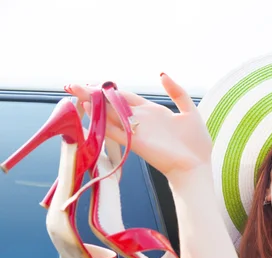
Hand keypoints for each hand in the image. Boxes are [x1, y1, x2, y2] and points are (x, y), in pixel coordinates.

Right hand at [66, 73, 211, 177]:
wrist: (197, 166)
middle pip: (112, 103)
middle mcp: (140, 120)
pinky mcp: (136, 143)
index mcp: (152, 111)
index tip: (92, 83)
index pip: (124, 96)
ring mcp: (137, 131)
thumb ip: (177, 92)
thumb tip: (161, 74)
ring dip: (92, 103)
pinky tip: (89, 109)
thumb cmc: (196, 143)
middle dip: (93, 94)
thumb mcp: (190, 111)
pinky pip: (114, 130)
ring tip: (75, 91)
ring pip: (109, 114)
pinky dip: (101, 121)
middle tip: (72, 85)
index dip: (109, 89)